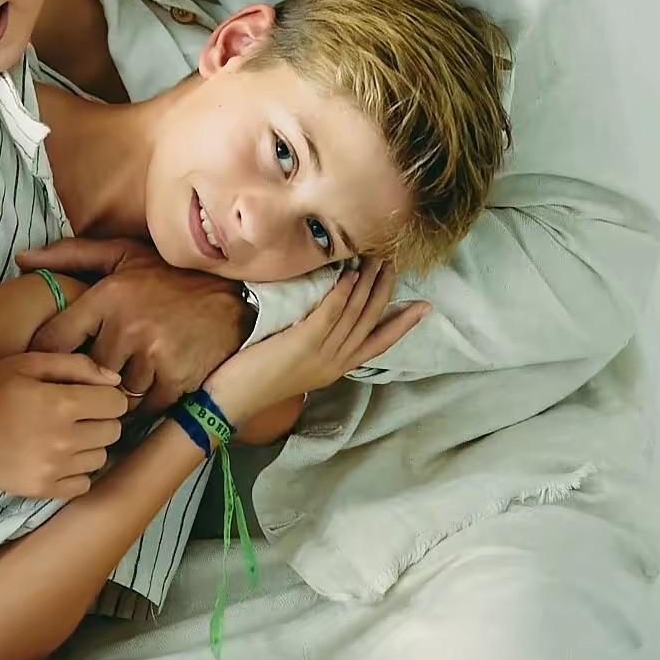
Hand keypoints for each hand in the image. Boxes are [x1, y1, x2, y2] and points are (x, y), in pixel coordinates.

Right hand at [0, 353, 127, 498]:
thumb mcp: (28, 363)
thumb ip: (75, 365)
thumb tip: (114, 379)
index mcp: (61, 403)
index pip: (116, 403)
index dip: (108, 395)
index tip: (91, 394)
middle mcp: (63, 440)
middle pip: (113, 431)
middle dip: (101, 418)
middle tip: (78, 412)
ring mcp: (53, 469)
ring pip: (101, 458)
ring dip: (90, 444)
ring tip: (66, 433)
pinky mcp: (41, 490)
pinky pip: (83, 484)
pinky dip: (77, 471)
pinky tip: (58, 457)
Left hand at [18, 237, 253, 412]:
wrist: (231, 297)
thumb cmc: (167, 276)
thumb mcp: (121, 255)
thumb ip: (70, 255)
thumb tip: (21, 259)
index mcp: (107, 296)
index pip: (53, 340)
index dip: (48, 356)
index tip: (53, 362)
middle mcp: (127, 325)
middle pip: (85, 372)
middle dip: (91, 374)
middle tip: (103, 368)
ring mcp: (153, 354)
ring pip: (116, 391)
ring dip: (122, 389)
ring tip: (133, 372)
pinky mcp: (176, 378)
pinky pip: (146, 406)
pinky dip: (148, 400)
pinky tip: (156, 381)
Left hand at [205, 259, 428, 424]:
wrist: (235, 399)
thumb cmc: (259, 379)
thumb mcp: (299, 363)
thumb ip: (317, 344)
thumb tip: (326, 318)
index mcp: (337, 368)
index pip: (379, 344)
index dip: (403, 325)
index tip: (424, 307)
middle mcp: (335, 362)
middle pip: (370, 321)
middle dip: (385, 291)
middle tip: (395, 264)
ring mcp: (321, 353)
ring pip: (354, 314)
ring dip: (367, 284)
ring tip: (376, 259)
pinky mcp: (303, 343)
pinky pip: (329, 315)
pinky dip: (342, 295)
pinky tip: (350, 276)